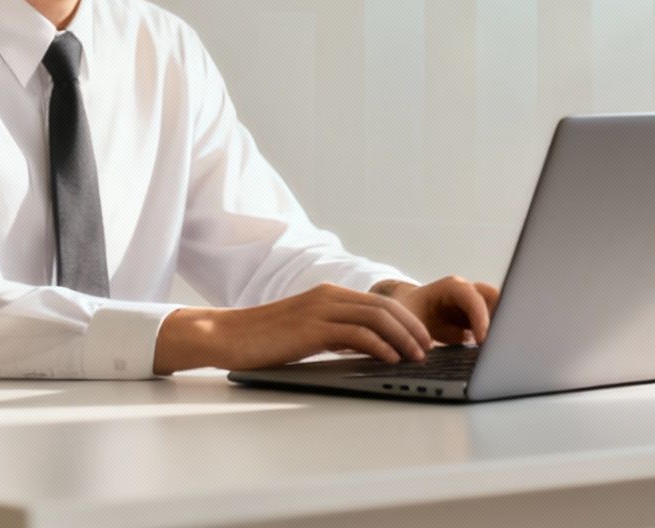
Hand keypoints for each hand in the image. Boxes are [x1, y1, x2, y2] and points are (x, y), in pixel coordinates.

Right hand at [151, 283, 434, 373]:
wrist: (226, 335)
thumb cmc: (263, 340)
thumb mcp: (307, 333)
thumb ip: (334, 334)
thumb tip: (367, 350)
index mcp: (329, 294)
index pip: (380, 303)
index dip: (406, 321)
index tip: (422, 340)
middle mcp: (328, 296)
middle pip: (386, 307)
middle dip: (413, 329)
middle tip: (428, 350)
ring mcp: (320, 309)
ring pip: (376, 317)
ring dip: (403, 338)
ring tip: (416, 356)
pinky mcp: (311, 328)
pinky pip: (356, 334)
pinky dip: (379, 345)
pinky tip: (390, 359)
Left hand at [386, 275, 498, 346]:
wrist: (405, 312)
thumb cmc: (406, 313)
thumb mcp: (408, 321)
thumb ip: (416, 333)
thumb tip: (423, 353)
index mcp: (451, 288)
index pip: (472, 296)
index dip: (480, 317)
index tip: (482, 340)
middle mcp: (467, 293)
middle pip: (495, 299)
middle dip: (500, 319)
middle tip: (498, 345)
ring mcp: (475, 306)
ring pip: (499, 312)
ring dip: (499, 330)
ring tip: (496, 352)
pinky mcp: (478, 320)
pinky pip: (494, 326)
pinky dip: (495, 339)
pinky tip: (490, 355)